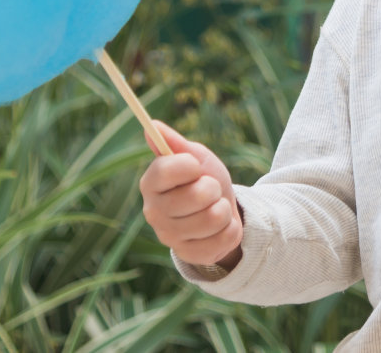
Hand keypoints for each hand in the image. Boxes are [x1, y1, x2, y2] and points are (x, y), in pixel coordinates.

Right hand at [139, 120, 243, 269]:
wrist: (221, 211)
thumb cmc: (204, 179)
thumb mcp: (195, 156)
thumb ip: (175, 142)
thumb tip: (153, 125)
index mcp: (150, 183)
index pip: (166, 170)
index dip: (190, 166)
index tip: (196, 166)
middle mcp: (153, 211)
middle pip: (196, 196)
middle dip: (213, 188)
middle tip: (209, 190)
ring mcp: (169, 237)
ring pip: (213, 218)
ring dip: (223, 209)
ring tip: (215, 207)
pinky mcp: (188, 255)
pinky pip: (222, 240)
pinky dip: (230, 230)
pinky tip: (220, 228)